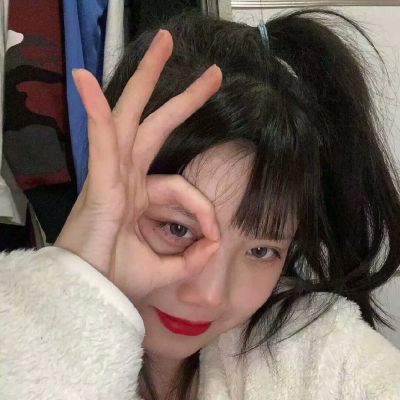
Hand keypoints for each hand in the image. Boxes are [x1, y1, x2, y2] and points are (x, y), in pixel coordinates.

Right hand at [55, 29, 221, 299]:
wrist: (90, 294)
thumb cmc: (118, 279)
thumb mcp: (168, 267)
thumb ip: (194, 256)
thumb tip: (216, 241)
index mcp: (140, 194)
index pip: (184, 187)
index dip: (203, 210)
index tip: (213, 236)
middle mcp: (126, 175)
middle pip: (155, 124)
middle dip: (182, 97)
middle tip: (211, 73)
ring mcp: (113, 172)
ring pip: (130, 115)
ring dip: (145, 78)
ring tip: (162, 42)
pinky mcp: (101, 179)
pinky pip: (100, 137)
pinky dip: (93, 109)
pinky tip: (83, 78)